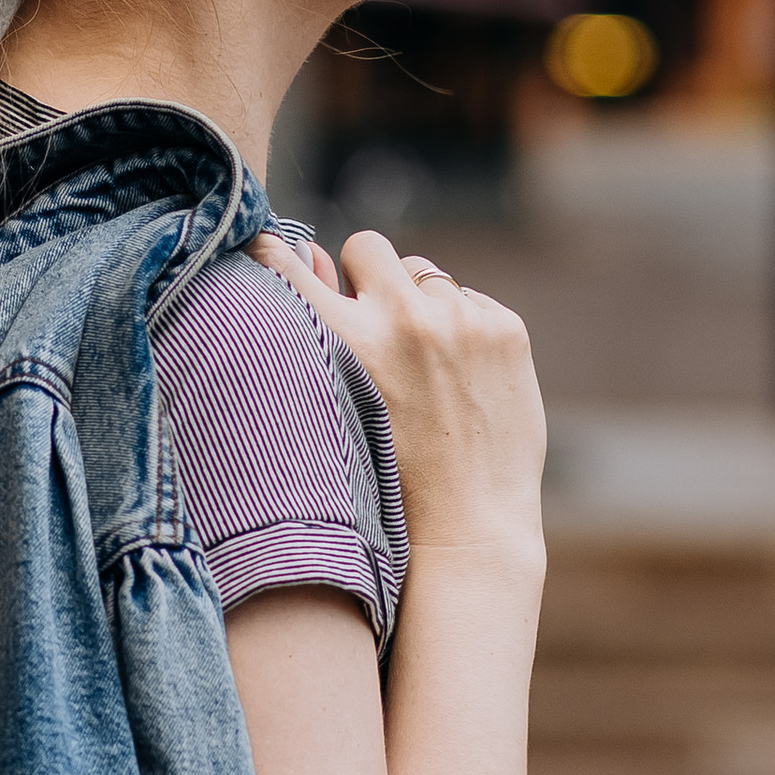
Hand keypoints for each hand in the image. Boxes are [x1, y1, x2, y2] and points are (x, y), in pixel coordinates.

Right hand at [250, 229, 546, 568]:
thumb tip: (308, 252)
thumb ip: (318, 331)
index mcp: (342, 340)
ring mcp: (460, 320)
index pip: (283, 260)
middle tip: (373, 328)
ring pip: (422, 273)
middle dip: (366, 278)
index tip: (269, 249)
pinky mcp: (505, 328)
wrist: (467, 528)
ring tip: (422, 371)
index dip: (271, 249)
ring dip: (418, 305)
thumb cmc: (384, 477)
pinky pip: (469, 300)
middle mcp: (401, 319)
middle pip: (365, 247)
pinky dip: (463, 329)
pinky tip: (460, 383)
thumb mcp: (332, 404)